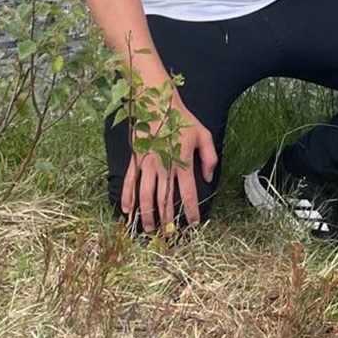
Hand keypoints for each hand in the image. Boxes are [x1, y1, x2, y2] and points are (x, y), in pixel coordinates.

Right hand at [121, 95, 217, 233]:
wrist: (158, 102)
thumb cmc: (182, 119)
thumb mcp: (204, 135)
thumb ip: (210, 157)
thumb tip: (209, 178)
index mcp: (182, 162)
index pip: (188, 193)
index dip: (191, 210)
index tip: (193, 223)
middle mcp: (164, 166)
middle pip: (165, 200)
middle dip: (166, 220)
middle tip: (167, 235)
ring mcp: (147, 164)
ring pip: (146, 195)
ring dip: (147, 214)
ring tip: (149, 229)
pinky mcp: (136, 159)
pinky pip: (130, 181)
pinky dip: (127, 197)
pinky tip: (126, 211)